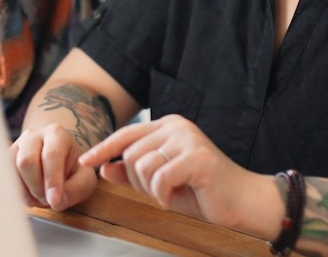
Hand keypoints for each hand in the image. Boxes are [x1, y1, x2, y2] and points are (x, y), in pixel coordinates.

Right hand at [10, 123, 98, 210]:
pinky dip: (15, 191)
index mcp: (57, 134)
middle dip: (37, 187)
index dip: (52, 180)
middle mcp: (33, 135)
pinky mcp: (5, 158)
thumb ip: (76, 189)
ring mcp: (17, 145)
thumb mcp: (85, 179)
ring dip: (24, 191)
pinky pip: (2, 176)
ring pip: (10, 168)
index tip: (55, 201)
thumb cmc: (73, 169)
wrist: (59, 161)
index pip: (51, 155)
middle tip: (48, 200)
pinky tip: (28, 195)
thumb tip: (56, 201)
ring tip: (38, 198)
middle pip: (26, 161)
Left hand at [79, 115, 266, 227]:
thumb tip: (103, 167)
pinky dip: (163, 194)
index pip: (126, 134)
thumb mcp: (161, 182)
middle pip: (130, 153)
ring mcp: (188, 139)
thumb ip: (133, 173)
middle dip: (136, 180)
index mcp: (169, 126)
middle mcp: (178, 126)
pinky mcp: (198, 158)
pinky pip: (160, 178)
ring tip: (171, 192)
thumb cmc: (203, 192)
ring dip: (151, 188)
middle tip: (159, 191)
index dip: (103, 148)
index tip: (85, 161)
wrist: (242, 202)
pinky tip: (178, 195)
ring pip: (141, 165)